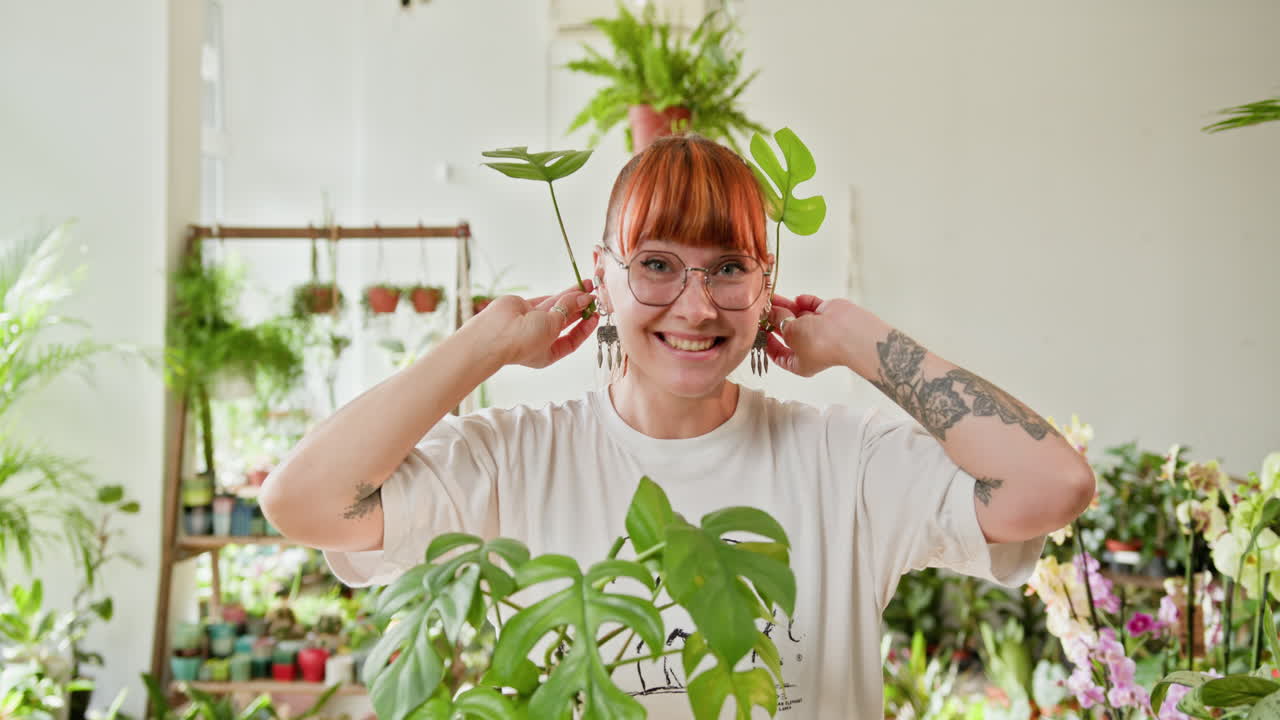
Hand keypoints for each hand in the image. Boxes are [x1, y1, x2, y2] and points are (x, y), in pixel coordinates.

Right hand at [473, 280, 598, 368]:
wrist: (494, 332)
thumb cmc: (523, 341)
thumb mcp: (553, 327)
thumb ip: (568, 309)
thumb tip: (583, 297)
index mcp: (548, 353)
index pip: (571, 340)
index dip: (584, 328)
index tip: (595, 315)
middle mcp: (540, 338)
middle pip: (566, 321)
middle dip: (580, 308)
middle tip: (594, 295)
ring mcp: (531, 322)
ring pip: (557, 308)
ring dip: (572, 297)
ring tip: (587, 285)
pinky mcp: (524, 308)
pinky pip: (545, 300)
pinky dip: (558, 295)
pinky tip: (573, 289)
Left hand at [766, 293, 863, 376]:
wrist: (849, 332)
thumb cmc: (819, 342)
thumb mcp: (790, 333)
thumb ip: (778, 319)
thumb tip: (771, 311)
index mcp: (800, 363)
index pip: (779, 356)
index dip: (767, 343)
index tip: (758, 329)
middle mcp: (809, 347)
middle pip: (787, 332)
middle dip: (774, 319)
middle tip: (762, 307)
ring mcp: (819, 330)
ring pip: (798, 317)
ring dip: (786, 307)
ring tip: (772, 296)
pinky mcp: (828, 315)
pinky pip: (812, 307)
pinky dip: (804, 302)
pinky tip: (797, 299)